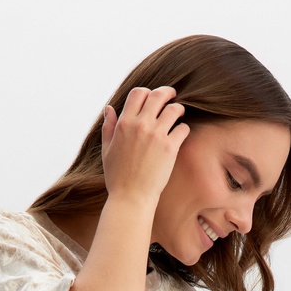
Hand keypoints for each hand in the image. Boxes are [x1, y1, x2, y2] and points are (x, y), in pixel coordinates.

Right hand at [100, 86, 189, 204]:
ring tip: (179, 114)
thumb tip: (109, 108)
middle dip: (167, 92)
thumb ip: (108, 127)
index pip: (138, 93)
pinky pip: (183, 128)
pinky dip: (183, 129)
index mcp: (124, 123)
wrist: (131, 198)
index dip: (147, 92)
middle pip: (158, 96)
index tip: (153, 97)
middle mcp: (141, 125)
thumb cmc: (117, 177)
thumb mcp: (106, 150)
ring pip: (174, 109)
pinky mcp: (170, 148)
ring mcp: (156, 136)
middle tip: (172, 95)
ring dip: (178, 109)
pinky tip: (180, 134)